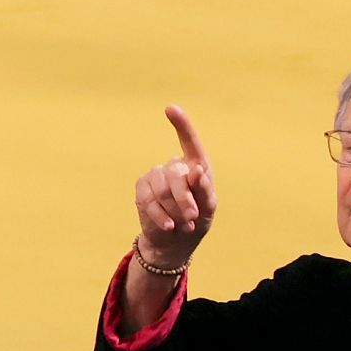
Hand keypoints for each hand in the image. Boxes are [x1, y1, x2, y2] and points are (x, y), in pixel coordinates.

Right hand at [134, 106, 217, 267]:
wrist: (174, 242)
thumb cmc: (197, 221)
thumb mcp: (208, 209)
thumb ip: (204, 190)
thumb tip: (196, 171)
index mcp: (195, 165)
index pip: (189, 141)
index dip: (181, 124)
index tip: (170, 108)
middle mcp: (175, 166)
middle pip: (176, 175)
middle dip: (184, 199)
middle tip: (192, 217)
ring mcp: (156, 175)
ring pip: (160, 188)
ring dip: (173, 209)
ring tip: (182, 225)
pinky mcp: (142, 188)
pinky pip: (148, 199)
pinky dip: (160, 215)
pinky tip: (168, 226)